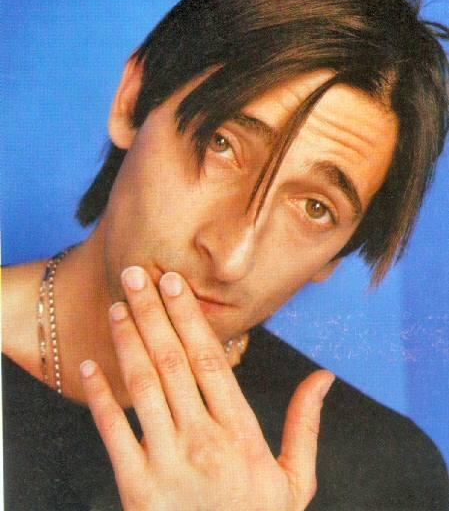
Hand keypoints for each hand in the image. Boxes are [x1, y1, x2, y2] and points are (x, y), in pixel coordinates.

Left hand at [80, 266, 333, 510]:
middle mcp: (203, 440)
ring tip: (118, 305)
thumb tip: (324, 378)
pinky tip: (89, 365)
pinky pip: (113, 433)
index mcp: (241, 433)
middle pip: (172, 361)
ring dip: (127, 341)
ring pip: (143, 386)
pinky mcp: (136, 490)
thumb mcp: (296, 481)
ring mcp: (167, 463)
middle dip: (152, 312)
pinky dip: (99, 396)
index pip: (211, 359)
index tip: (174, 283)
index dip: (189, 317)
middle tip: (137, 274)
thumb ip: (306, 425)